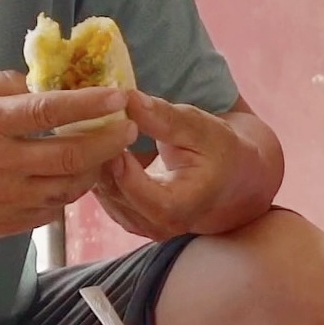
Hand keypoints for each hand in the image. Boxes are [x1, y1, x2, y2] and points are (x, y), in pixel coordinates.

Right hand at [0, 71, 135, 242]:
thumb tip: (38, 82)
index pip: (50, 111)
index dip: (91, 104)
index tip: (119, 97)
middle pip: (70, 155)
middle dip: (108, 142)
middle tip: (128, 130)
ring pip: (65, 188)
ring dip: (92, 172)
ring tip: (104, 157)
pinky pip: (46, 213)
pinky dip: (65, 197)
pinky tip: (69, 182)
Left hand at [90, 91, 242, 239]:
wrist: (227, 179)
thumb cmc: (217, 151)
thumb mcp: (201, 128)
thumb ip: (165, 118)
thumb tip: (131, 98)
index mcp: (182, 208)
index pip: (142, 194)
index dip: (123, 166)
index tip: (114, 133)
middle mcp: (159, 226)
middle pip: (115, 192)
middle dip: (103, 155)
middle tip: (95, 120)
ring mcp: (141, 226)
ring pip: (103, 194)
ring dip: (97, 161)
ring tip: (96, 127)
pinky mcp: (128, 219)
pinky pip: (102, 194)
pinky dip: (99, 168)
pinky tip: (101, 144)